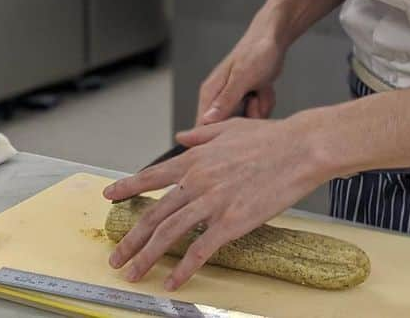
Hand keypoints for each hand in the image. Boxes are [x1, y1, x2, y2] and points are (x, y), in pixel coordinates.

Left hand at [102, 114, 326, 290]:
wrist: (300, 149)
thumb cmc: (270, 138)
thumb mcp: (229, 128)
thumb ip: (200, 136)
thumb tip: (181, 137)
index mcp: (195, 159)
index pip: (151, 176)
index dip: (127, 188)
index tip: (109, 197)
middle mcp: (197, 181)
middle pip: (153, 214)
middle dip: (130, 239)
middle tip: (116, 256)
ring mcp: (212, 203)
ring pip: (168, 234)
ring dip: (146, 257)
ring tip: (133, 273)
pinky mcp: (231, 223)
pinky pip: (200, 250)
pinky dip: (183, 269)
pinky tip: (172, 281)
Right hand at [197, 23, 285, 124]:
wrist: (273, 39)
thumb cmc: (256, 52)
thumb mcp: (243, 77)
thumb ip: (225, 100)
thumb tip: (207, 120)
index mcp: (210, 93)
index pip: (204, 127)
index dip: (220, 134)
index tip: (240, 126)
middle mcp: (218, 98)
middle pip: (229, 128)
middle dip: (247, 117)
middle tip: (254, 97)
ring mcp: (234, 100)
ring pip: (246, 122)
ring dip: (259, 108)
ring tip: (261, 88)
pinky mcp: (247, 100)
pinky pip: (256, 114)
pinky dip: (265, 103)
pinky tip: (265, 89)